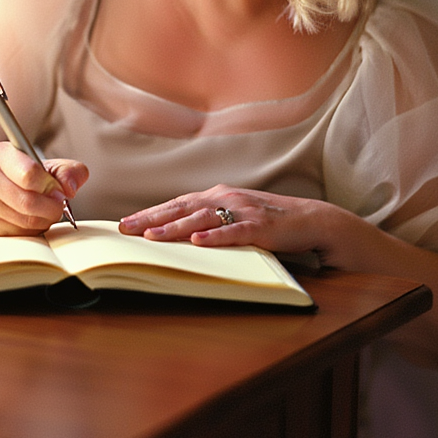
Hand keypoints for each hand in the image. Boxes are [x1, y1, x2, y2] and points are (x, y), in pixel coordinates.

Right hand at [0, 142, 88, 235]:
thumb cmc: (17, 174)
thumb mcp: (43, 164)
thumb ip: (66, 171)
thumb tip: (70, 189)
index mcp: (1, 154)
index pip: (30, 174)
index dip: (51, 186)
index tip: (59, 190)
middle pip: (28, 202)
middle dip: (52, 208)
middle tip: (59, 206)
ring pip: (25, 222)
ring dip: (43, 221)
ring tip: (45, 212)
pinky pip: (18, 234)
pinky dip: (31, 231)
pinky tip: (30, 219)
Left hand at [120, 184, 339, 262]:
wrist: (312, 219)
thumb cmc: (270, 220)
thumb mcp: (235, 215)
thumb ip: (210, 220)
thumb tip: (178, 234)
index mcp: (217, 195)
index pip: (177, 204)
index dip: (151, 213)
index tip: (125, 223)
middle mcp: (226, 198)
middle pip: (182, 208)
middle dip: (152, 218)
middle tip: (126, 228)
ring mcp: (243, 211)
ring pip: (202, 218)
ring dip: (175, 227)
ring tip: (152, 236)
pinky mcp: (260, 227)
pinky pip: (234, 232)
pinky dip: (215, 236)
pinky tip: (198, 241)